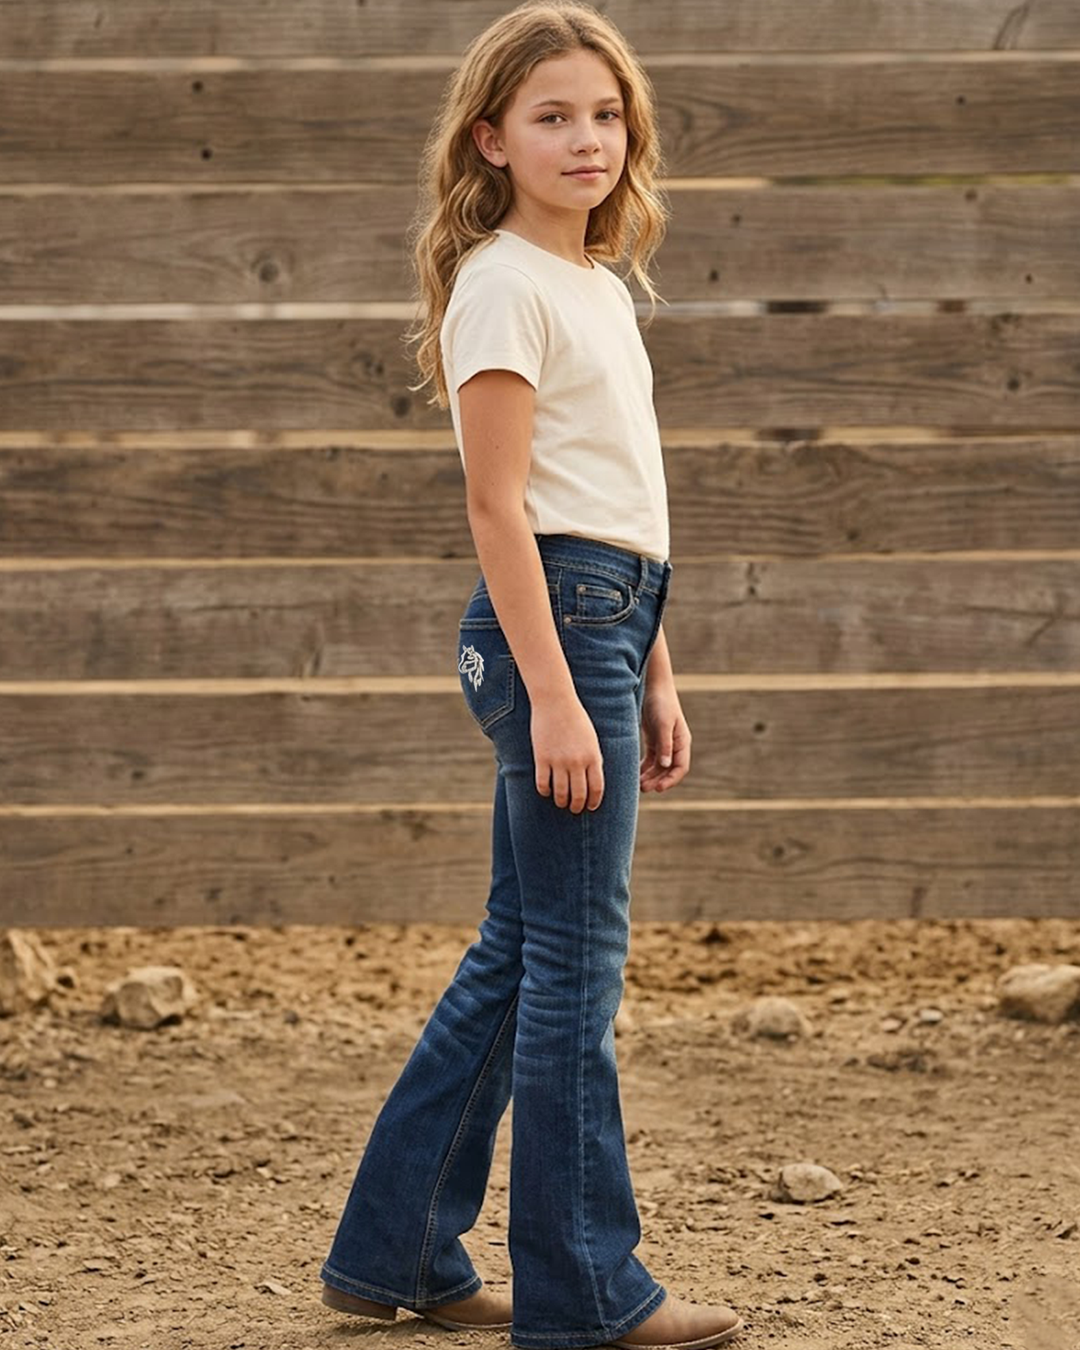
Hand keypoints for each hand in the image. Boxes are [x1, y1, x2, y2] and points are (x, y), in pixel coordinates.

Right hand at [531, 694, 603, 812]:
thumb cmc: (576, 719)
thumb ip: (594, 759)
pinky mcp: (542, 758)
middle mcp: (577, 761)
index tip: (590, 807)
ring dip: (561, 802)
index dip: (594, 802)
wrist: (556, 702)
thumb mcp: (592, 739)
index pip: (596, 788)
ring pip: (561, 793)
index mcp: (593, 756)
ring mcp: (558, 761)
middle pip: (579, 795)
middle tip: (575, 809)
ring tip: (561, 803)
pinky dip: (544, 791)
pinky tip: (546, 791)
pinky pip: (542, 784)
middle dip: (577, 806)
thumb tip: (593, 781)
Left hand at [640, 686, 690, 792]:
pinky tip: (635, 775)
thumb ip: (665, 744)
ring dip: (650, 777)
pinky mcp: (655, 740)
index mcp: (682, 742)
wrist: (654, 687)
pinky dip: (645, 768)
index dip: (671, 780)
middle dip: (658, 781)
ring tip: (638, 785)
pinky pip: (651, 760)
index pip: (680, 767)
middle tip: (643, 789)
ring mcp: (665, 744)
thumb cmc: (661, 703)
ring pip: (659, 767)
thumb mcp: (663, 723)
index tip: (659, 789)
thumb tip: (666, 766)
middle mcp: (675, 745)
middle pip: (668, 770)